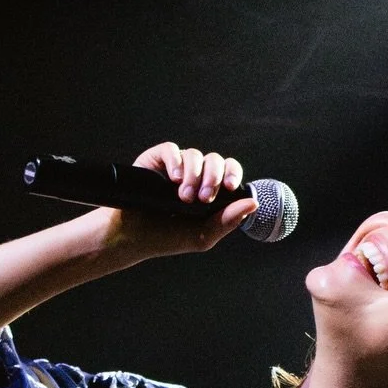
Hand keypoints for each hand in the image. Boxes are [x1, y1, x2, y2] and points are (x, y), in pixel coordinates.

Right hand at [116, 141, 259, 259]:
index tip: (231, 187)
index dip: (233, 174)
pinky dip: (175, 161)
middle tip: (203, 198)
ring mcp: (176, 166)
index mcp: (210, 191)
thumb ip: (227, 221)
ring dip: (193, 175)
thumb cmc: (168, 238)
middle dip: (213, 178)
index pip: (229, 172)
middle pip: (214, 161)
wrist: (134, 237)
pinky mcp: (156, 160)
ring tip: (183, 197)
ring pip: (194, 156)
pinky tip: (173, 177)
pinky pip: (171, 149)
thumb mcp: (202, 236)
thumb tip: (253, 203)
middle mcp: (195, 175)